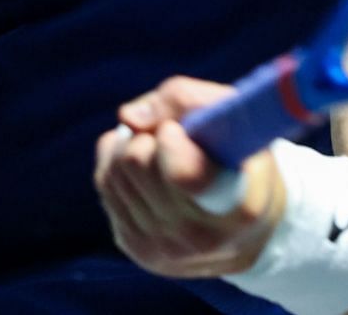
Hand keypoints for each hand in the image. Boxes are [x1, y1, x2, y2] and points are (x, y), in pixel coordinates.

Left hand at [94, 76, 286, 278]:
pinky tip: (144, 164)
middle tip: (173, 134)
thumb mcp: (235, 118)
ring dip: (131, 144)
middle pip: (137, 162)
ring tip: (160, 149)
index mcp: (240, 207)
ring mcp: (165, 248)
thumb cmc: (240, 159)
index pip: (185, 176)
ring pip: (115, 170)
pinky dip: (117, 161)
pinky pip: (105, 183)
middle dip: (150, 134)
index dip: (169, 145)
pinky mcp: (136, 247)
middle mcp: (200, 237)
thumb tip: (129, 118)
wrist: (242, 229)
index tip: (171, 130)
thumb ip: (187, 100)